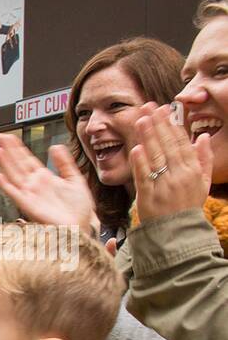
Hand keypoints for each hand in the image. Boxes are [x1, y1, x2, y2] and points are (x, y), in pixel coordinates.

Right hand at [0, 133, 97, 229]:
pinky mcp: (29, 205)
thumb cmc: (79, 208)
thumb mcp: (75, 179)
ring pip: (13, 175)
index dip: (17, 147)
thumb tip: (55, 146)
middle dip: (7, 150)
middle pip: (17, 164)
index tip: (8, 136)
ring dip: (4, 163)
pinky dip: (5, 185)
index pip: (26, 159)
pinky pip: (14, 194)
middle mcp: (33, 185)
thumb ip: (65, 163)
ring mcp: (30, 194)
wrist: (81, 225)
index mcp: (43, 178)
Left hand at [130, 103, 213, 224]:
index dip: (172, 124)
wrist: (177, 232)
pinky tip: (135, 148)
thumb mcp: (203, 183)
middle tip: (148, 107)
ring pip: (155, 157)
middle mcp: (179, 176)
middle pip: (167, 145)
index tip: (164, 109)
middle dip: (158, 124)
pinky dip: (140, 163)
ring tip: (140, 119)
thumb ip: (204, 159)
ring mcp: (163, 186)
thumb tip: (202, 137)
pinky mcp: (148, 197)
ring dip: (147, 137)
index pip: (181, 142)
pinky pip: (144, 177)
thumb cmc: (188, 205)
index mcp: (192, 171)